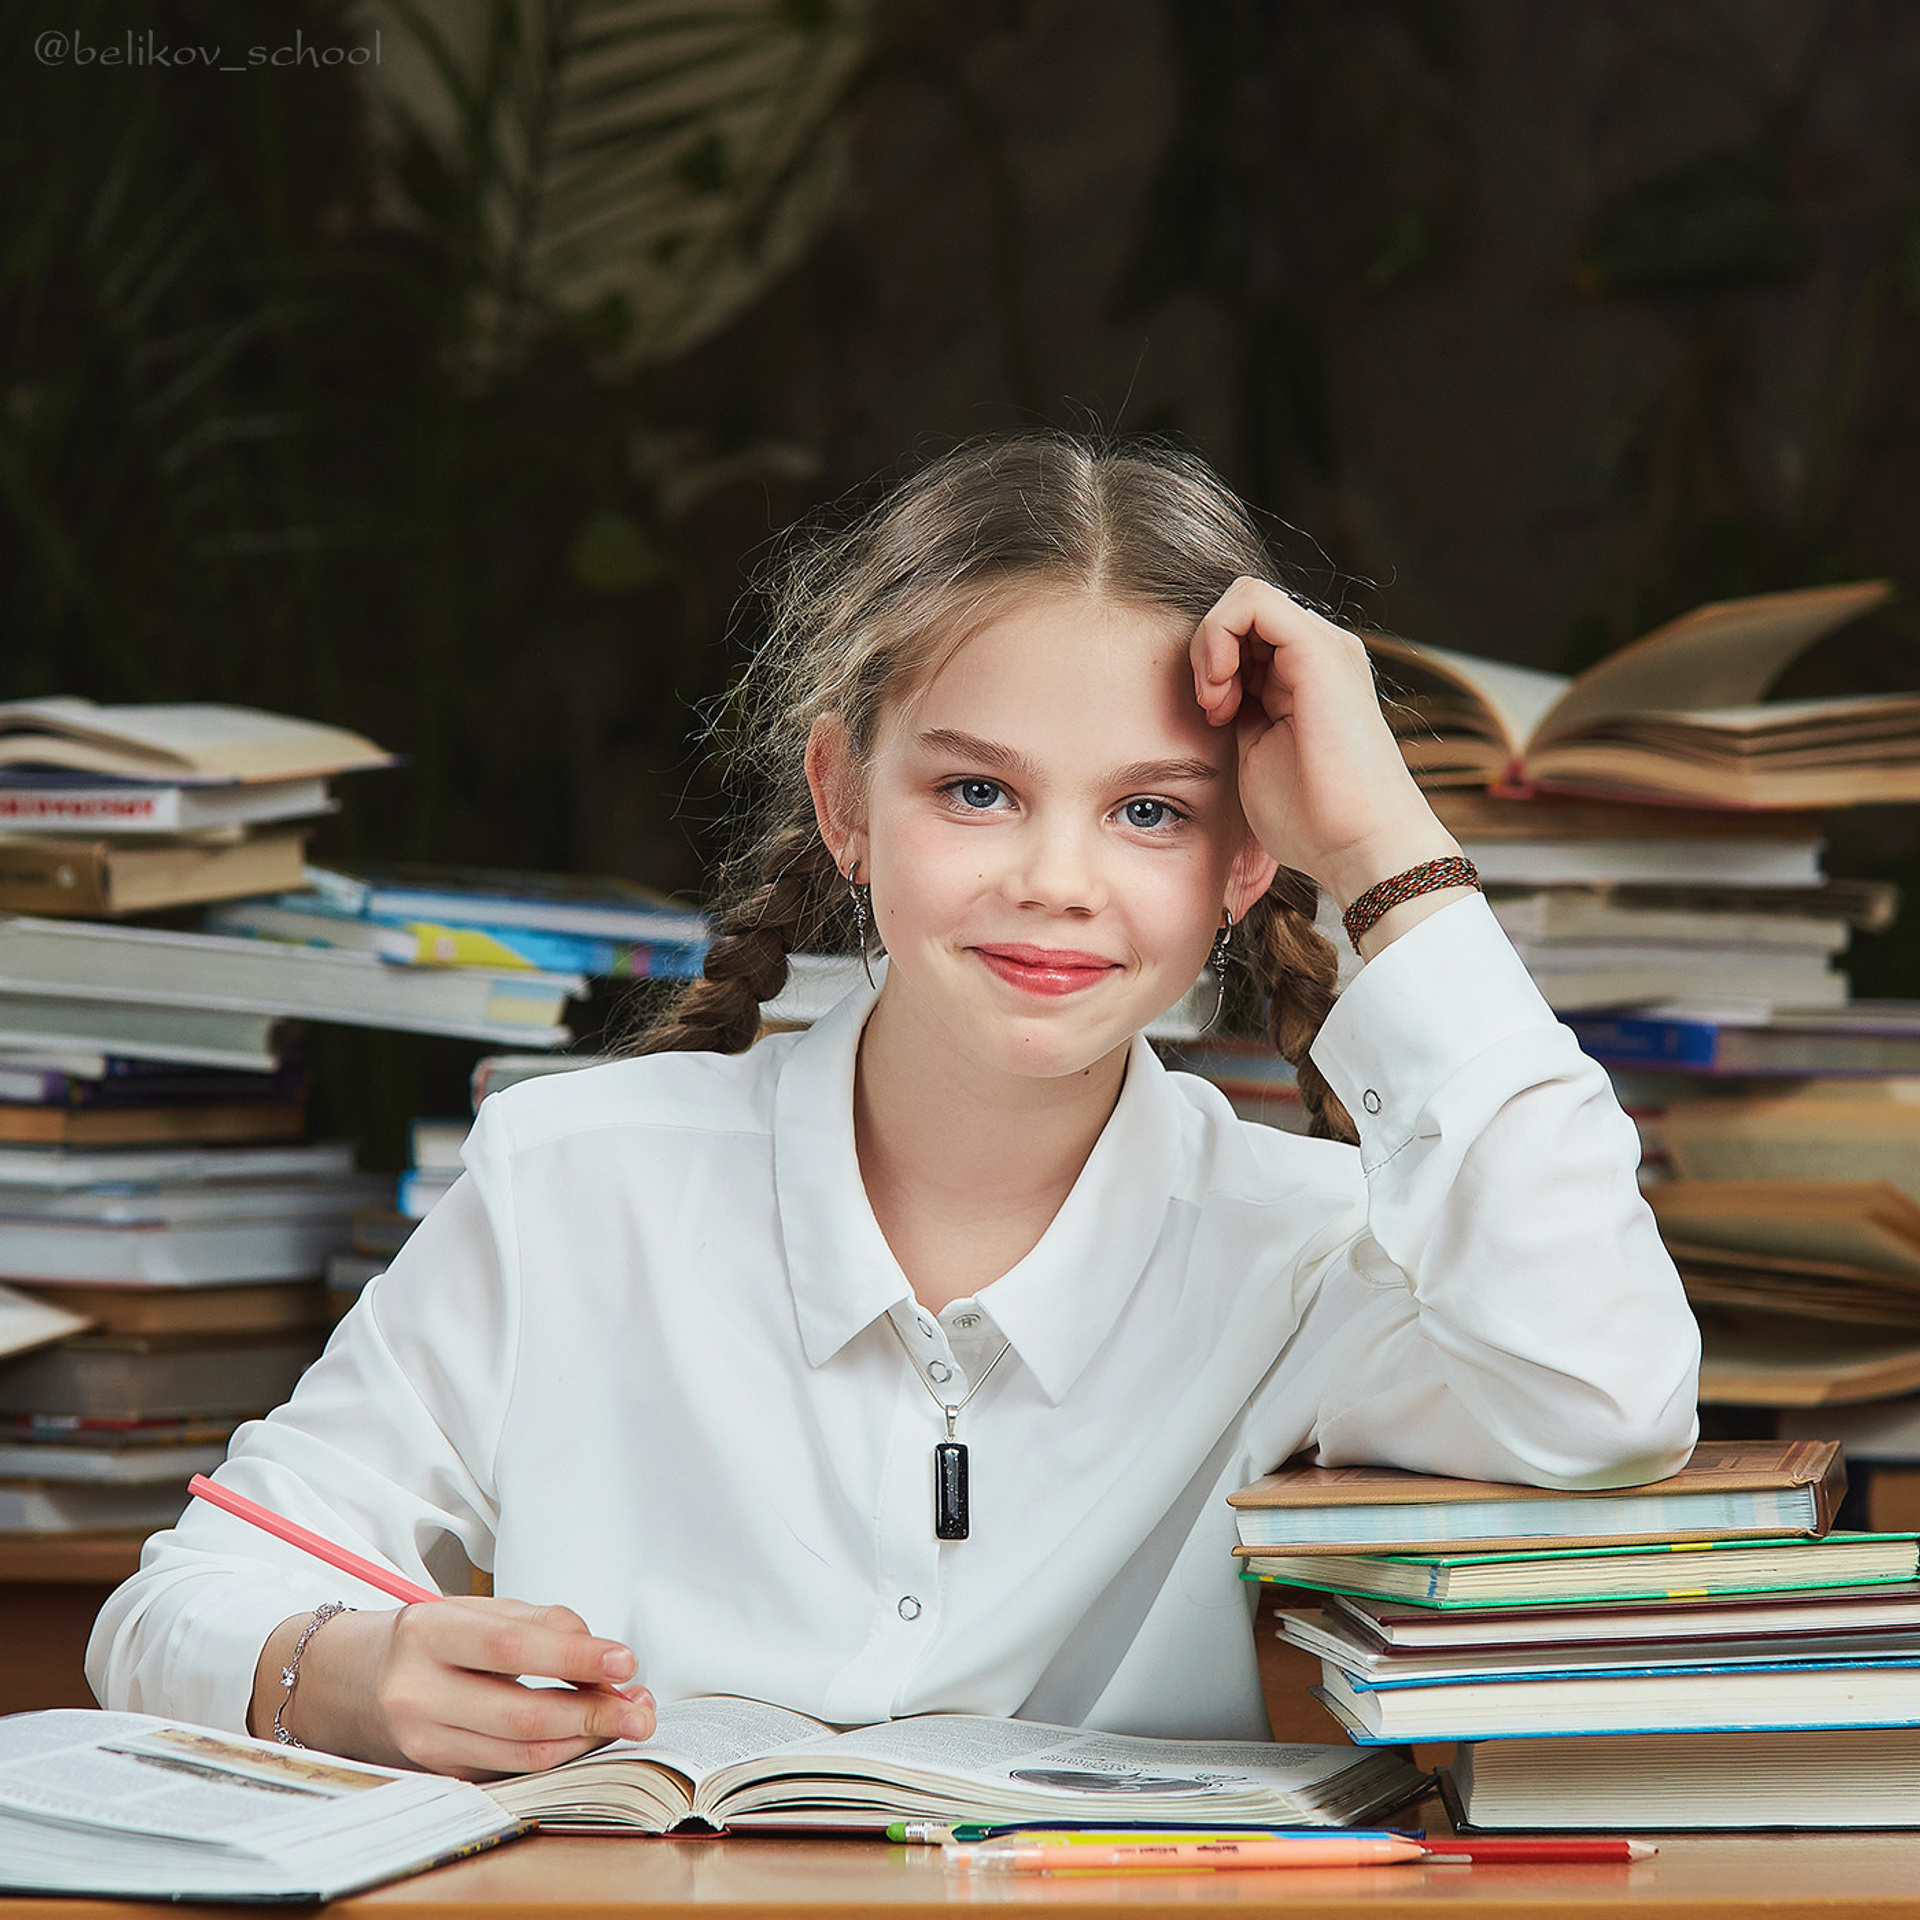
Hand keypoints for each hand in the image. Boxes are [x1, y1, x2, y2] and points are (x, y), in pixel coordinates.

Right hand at [250, 1597, 655, 1779]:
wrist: (349, 1681)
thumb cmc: (427, 1637)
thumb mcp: (475, 1608)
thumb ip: (540, 1624)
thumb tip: (605, 1658)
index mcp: (428, 1634)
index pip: (513, 1648)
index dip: (575, 1657)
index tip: (626, 1660)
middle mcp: (418, 1693)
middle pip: (522, 1714)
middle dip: (594, 1714)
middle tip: (643, 1707)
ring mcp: (423, 1743)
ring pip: (521, 1753)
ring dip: (584, 1740)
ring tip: (627, 1719)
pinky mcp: (437, 1773)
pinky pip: (509, 1768)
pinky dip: (557, 1754)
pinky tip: (586, 1735)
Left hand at [1191, 578, 1463, 918]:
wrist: (1359, 847)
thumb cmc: (1311, 820)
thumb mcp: (1257, 753)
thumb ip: (1241, 712)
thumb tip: (1215, 690)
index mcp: (1306, 677)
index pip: (1245, 633)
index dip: (1213, 663)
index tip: (1211, 714)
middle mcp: (1319, 653)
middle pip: (1242, 610)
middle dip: (1207, 651)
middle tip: (1212, 707)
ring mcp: (1324, 646)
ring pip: (1243, 596)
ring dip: (1210, 644)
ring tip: (1217, 700)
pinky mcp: (1319, 649)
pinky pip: (1250, 600)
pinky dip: (1217, 635)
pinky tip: (1221, 686)